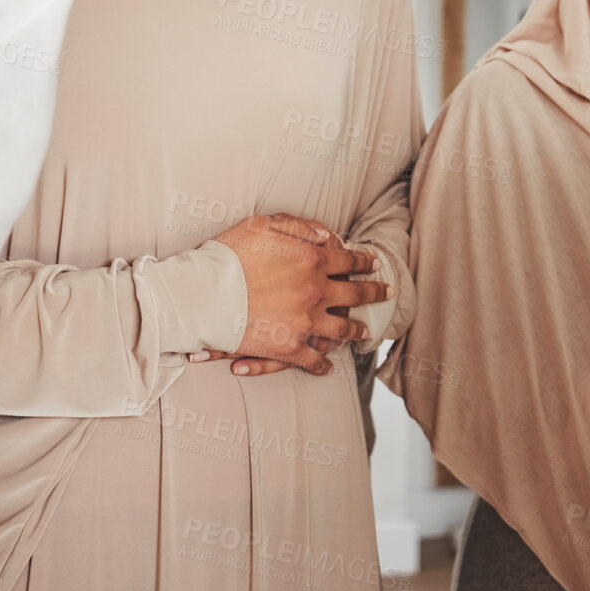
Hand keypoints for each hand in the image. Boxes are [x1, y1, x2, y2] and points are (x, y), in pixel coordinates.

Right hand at [211, 213, 390, 376]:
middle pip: (354, 293)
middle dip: (374, 292)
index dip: (363, 260)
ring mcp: (306, 323)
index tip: (374, 264)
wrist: (203, 296)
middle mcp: (316, 292)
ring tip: (364, 329)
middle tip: (386, 292)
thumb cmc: (228, 256)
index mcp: (312, 260)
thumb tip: (325, 234)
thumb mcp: (264, 225)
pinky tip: (327, 365)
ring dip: (356, 329)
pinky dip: (323, 363)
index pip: (348, 259)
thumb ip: (299, 228)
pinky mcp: (290, 349)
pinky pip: (314, 360)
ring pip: (342, 328)